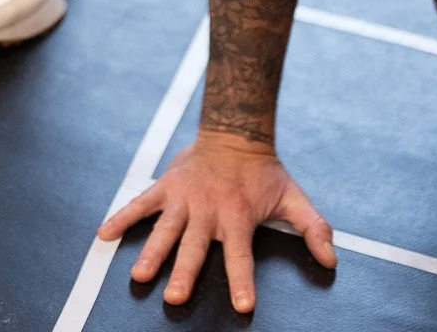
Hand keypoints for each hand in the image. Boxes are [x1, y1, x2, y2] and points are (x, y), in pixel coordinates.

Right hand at [99, 132, 335, 313]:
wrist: (234, 132)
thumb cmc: (263, 173)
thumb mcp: (293, 198)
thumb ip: (313, 228)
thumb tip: (332, 260)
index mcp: (238, 216)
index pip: (241, 255)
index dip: (242, 280)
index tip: (242, 304)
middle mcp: (208, 210)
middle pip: (195, 247)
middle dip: (185, 272)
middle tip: (175, 297)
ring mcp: (183, 198)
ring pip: (165, 230)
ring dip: (152, 252)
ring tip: (140, 275)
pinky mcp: (166, 187)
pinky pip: (140, 203)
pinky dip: (122, 218)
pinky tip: (104, 235)